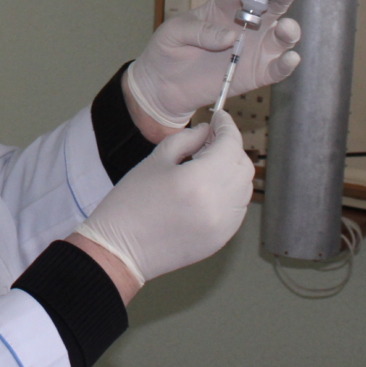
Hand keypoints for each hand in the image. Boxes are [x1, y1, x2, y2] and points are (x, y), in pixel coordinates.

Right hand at [73, 108, 254, 285]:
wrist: (121, 249)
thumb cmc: (130, 203)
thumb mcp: (155, 161)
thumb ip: (186, 140)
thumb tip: (207, 131)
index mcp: (199, 179)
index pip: (229, 144)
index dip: (227, 126)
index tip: (219, 117)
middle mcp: (218, 203)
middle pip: (243, 165)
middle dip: (231, 147)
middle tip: (211, 139)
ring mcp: (223, 224)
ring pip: (244, 187)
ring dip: (233, 169)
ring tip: (209, 164)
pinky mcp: (222, 239)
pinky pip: (238, 207)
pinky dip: (231, 192)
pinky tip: (210, 187)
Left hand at [127, 0, 300, 127]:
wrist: (164, 85)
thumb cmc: (169, 50)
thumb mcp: (174, 33)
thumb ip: (200, 30)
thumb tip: (229, 38)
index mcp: (224, 6)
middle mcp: (246, 24)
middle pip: (270, 5)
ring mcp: (255, 48)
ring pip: (281, 36)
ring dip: (288, 30)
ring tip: (285, 27)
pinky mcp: (258, 74)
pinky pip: (278, 68)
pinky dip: (287, 63)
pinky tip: (291, 58)